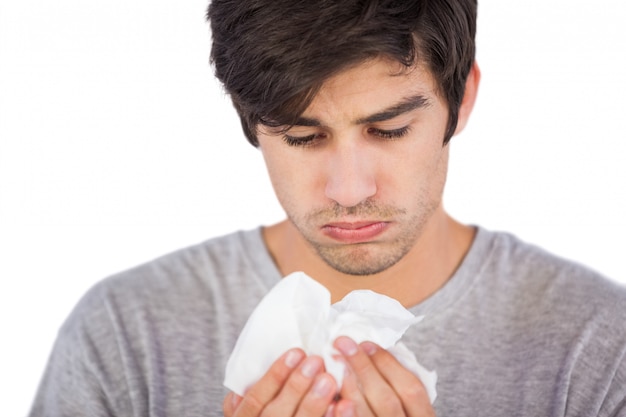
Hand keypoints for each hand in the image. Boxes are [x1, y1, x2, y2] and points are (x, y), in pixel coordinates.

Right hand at [223, 348, 337, 416]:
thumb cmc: (262, 414)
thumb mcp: (249, 406)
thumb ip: (252, 390)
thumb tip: (265, 360)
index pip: (255, 399)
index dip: (274, 376)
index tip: (296, 352)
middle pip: (276, 415)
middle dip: (296, 387)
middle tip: (316, 361)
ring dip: (313, 404)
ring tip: (330, 379)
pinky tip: (344, 405)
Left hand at [331, 336, 434, 416]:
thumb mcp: (408, 408)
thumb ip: (396, 386)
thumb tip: (368, 352)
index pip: (411, 389)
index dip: (388, 364)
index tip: (366, 343)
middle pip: (386, 400)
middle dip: (363, 368)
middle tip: (342, 344)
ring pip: (365, 415)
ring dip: (348, 387)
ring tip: (332, 363)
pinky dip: (338, 413)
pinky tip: (327, 396)